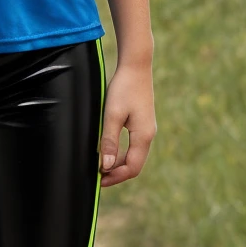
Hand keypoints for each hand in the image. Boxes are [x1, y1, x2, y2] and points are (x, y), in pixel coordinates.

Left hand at [100, 62, 155, 187]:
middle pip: (134, 164)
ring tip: (99, 164)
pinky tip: (108, 150)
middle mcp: (149, 135)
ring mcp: (147, 129)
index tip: (99, 180)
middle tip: (96, 175)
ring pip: (134, 156)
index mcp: (143, 136)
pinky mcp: (142, 123)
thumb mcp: (112, 115)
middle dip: (116, 173)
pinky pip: (133, 146)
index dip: (115, 177)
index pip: (132, 167)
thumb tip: (105, 166)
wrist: (136, 66)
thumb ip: (109, 141)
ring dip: (118, 163)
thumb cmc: (123, 88)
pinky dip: (121, 153)